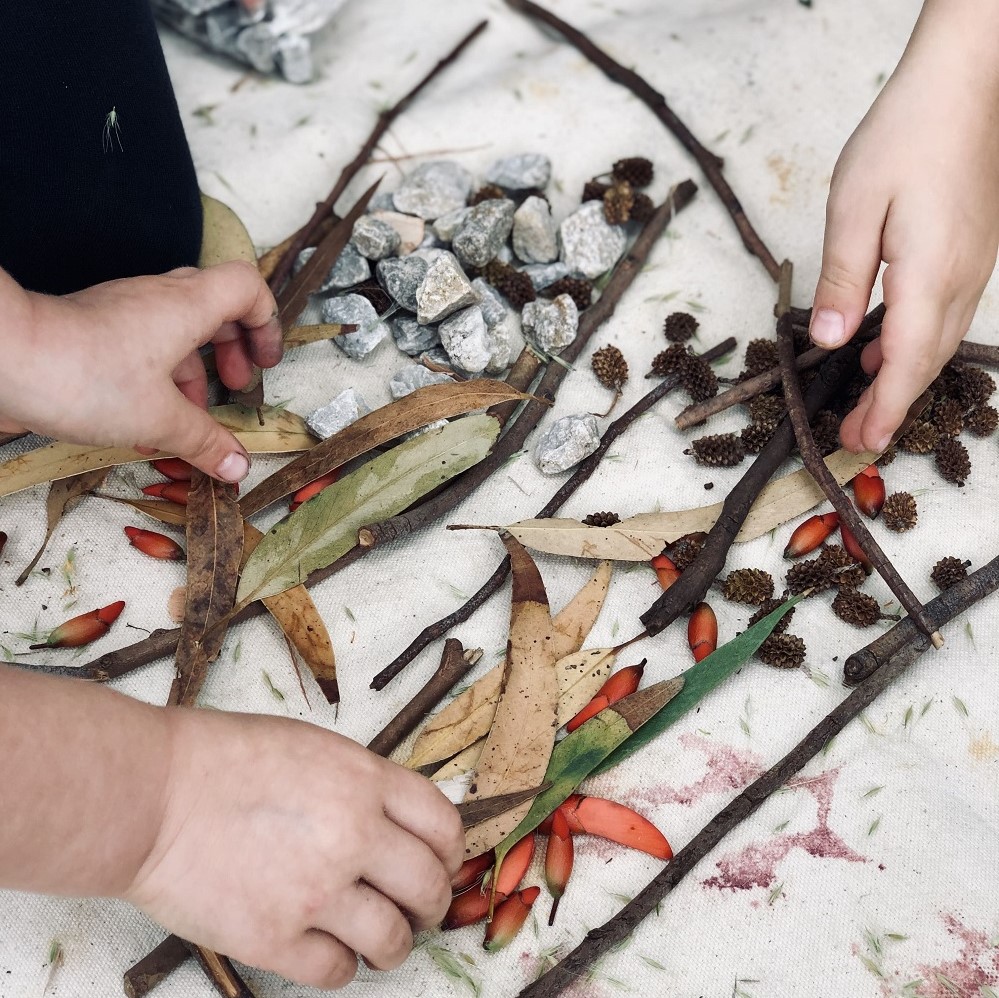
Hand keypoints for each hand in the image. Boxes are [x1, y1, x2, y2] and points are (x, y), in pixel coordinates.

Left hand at [0, 262, 281, 480]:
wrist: (2, 360)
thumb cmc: (85, 375)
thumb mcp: (161, 419)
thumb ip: (206, 441)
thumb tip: (237, 466)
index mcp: (187, 306)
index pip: (246, 287)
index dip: (266, 322)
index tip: (265, 362)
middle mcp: (157, 299)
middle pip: (214, 308)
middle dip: (232, 350)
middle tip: (234, 384)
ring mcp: (122, 312)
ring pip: (175, 331)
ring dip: (192, 372)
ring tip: (189, 418)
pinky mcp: (94, 332)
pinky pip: (142, 346)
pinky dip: (157, 379)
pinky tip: (147, 422)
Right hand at [124, 709, 463, 988]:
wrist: (153, 795)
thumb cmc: (225, 760)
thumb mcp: (314, 747)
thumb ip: (363, 783)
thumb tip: (398, 821)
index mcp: (365, 781)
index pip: (443, 825)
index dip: (451, 852)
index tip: (443, 864)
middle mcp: (353, 835)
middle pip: (428, 886)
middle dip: (431, 903)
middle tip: (417, 909)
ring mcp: (316, 891)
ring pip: (392, 939)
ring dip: (393, 943)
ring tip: (380, 938)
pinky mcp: (275, 938)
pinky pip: (336, 973)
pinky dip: (342, 967)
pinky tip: (329, 952)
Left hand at [809, 0, 998, 451]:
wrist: (965, 83)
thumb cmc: (907, 134)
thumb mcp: (854, 206)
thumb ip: (841, 280)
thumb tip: (828, 340)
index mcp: (930, 273)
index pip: (907, 361)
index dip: (884, 407)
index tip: (861, 442)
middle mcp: (960, 277)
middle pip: (926, 361)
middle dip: (890, 405)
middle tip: (856, 438)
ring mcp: (972, 264)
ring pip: (937, 340)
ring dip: (901, 377)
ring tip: (866, 404)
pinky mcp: (970, 250)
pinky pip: (942, 313)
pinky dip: (913, 342)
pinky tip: (885, 346)